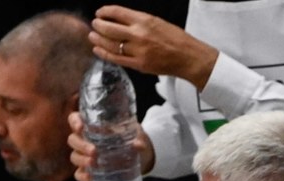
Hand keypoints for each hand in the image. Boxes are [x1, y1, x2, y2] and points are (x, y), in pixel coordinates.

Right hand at [68, 111, 155, 180]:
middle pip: (73, 140)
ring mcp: (86, 155)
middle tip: (94, 151)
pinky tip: (89, 177)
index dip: (74, 122)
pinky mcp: (90, 170)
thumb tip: (138, 145)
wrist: (143, 157)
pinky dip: (82, 176)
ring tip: (93, 163)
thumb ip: (139, 139)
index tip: (80, 127)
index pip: (75, 119)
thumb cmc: (135, 140)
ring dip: (81, 160)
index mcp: (93, 126)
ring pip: (74, 156)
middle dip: (81, 145)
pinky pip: (79, 173)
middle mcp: (86, 139)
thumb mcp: (139, 136)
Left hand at [89, 5, 218, 88]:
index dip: (104, 12)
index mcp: (145, 21)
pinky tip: (98, 49)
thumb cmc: (177, 39)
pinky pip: (116, 59)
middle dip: (98, 25)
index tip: (100, 13)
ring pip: (110, 44)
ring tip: (93, 36)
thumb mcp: (158, 22)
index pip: (116, 12)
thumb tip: (119, 20)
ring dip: (98, 39)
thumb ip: (139, 21)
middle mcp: (139, 34)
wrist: (190, 58)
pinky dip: (104, 53)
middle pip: (108, 28)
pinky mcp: (139, 64)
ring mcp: (138, 51)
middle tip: (95, 25)